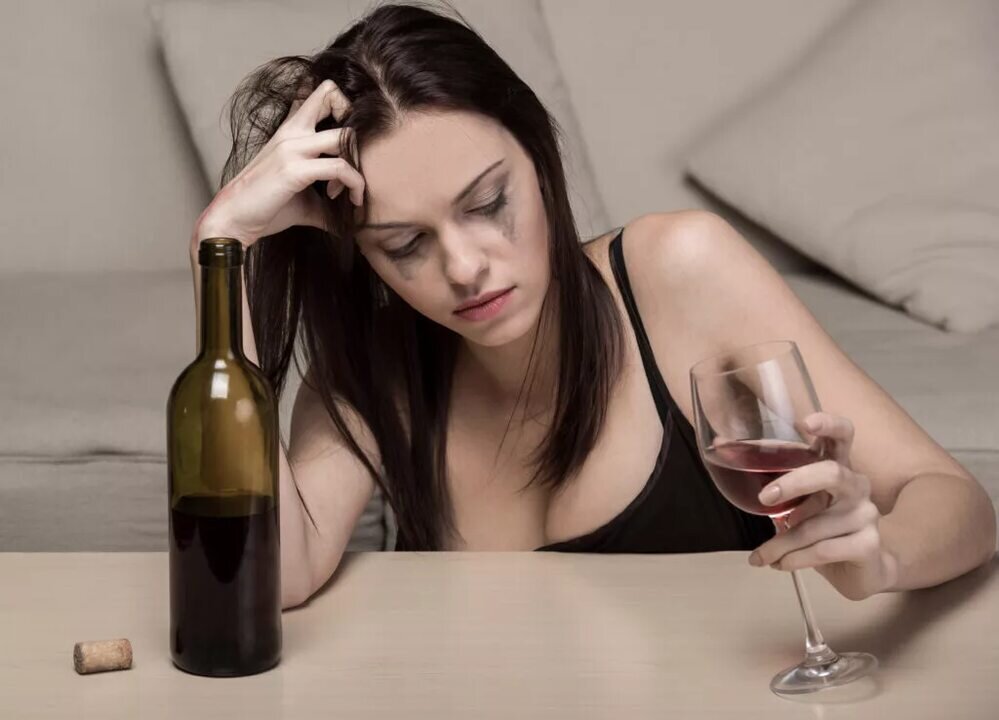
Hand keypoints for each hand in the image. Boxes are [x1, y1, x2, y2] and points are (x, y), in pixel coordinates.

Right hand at [195, 78, 364, 248]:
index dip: (343, 107)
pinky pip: (340, 167)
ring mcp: (292, 148)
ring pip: (344, 135)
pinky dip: (354, 183)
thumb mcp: (304, 194)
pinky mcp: (294, 169)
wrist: (234, 220)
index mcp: (291, 131)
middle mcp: (292, 132)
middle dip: (355, 124)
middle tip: (356, 161)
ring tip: (350, 191)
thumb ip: (328, 194)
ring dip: (358, 164)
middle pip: (330, 94)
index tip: (349, 146)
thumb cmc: (266, 207)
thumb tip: (354, 214)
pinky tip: (349, 200)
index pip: (318, 94)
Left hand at [747, 412, 897, 600]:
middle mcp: (857, 485)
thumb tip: (722, 449)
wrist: (863, 570)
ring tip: (762, 556)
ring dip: (780, 544)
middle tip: (765, 498)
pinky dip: (794, 559)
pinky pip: (822, 550)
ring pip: (813, 526)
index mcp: (839, 467)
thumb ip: (772, 483)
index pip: (843, 435)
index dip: (829, 424)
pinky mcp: (868, 543)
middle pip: (830, 473)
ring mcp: (866, 514)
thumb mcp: (798, 504)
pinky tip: (781, 564)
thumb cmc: (824, 529)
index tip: (805, 422)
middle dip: (794, 483)